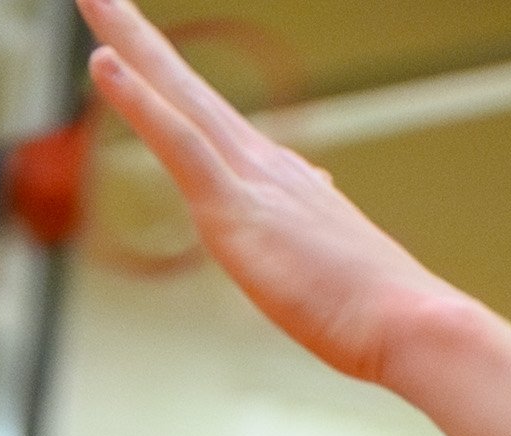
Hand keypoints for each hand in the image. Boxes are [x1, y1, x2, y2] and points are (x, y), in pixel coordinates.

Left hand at [77, 0, 458, 381]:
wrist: (407, 322)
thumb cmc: (374, 310)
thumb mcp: (332, 258)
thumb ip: (312, 219)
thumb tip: (318, 190)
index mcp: (279, 179)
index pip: (210, 121)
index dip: (169, 87)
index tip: (137, 53)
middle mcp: (262, 162)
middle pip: (185, 85)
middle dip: (138, 37)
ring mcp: (249, 178)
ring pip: (176, 92)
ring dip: (129, 42)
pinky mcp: (235, 207)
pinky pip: (178, 141)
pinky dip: (139, 100)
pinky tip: (103, 63)